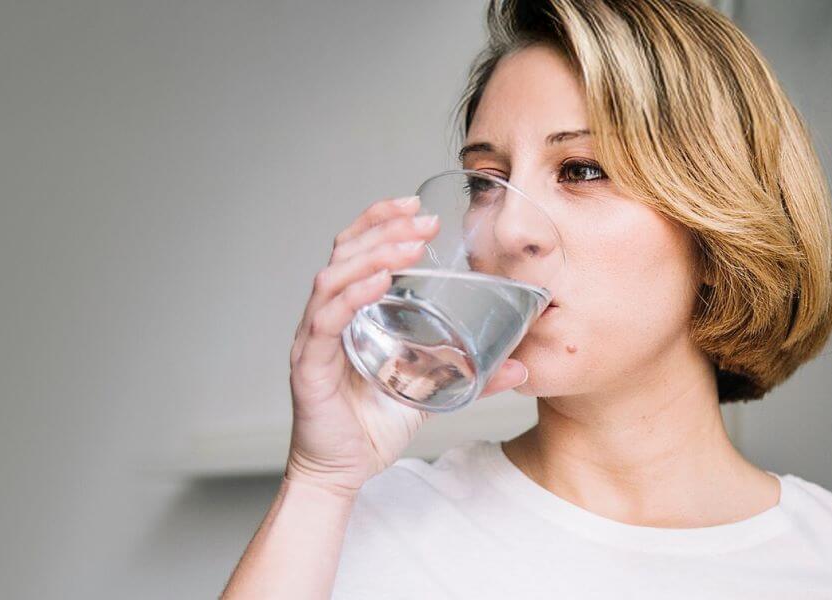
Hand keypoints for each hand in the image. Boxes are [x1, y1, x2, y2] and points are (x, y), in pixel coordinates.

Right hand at [284, 195, 529, 496]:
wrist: (343, 472)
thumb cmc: (374, 426)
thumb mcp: (432, 393)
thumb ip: (471, 377)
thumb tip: (521, 366)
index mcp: (352, 312)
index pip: (357, 250)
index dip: (381, 221)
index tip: (417, 206)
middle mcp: (329, 316)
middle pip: (344, 252)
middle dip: (384, 228)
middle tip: (424, 221)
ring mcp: (315, 338)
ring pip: (333, 277)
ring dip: (373, 254)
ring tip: (410, 245)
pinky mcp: (309, 365)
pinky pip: (325, 320)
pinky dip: (351, 295)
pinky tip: (379, 281)